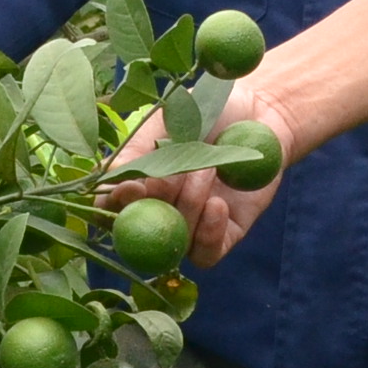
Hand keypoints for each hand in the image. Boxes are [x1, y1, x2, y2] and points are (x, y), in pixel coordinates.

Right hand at [96, 78, 292, 266]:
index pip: (107, 208)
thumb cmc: (207, 112)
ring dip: (188, 205)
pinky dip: (208, 235)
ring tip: (209, 167)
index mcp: (136, 184)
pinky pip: (206, 255)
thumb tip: (109, 179)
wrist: (260, 112)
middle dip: (156, 203)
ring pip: (175, 241)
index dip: (111, 205)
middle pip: (140, 230)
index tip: (130, 185)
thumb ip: (138, 150)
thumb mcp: (167, 122)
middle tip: (174, 173)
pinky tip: (218, 204)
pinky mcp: (225, 235)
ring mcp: (191, 227)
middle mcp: (159, 212)